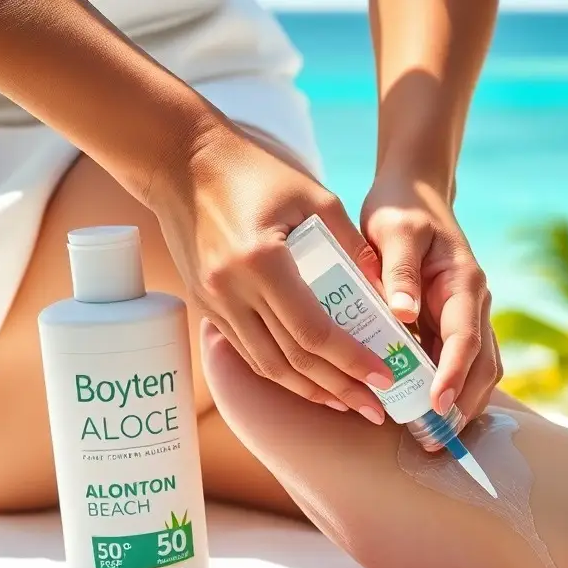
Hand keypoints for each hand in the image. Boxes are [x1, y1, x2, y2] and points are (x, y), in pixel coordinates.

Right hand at [148, 126, 392, 423]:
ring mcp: (213, 300)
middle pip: (292, 359)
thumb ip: (352, 246)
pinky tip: (309, 381)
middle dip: (339, 388)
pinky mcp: (205, 303)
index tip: (385, 377)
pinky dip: (281, 372)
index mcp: (263, 261)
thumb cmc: (255, 170)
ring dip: (309, 390)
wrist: (180, 159)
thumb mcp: (315, 196)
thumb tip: (386, 295)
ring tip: (347, 402)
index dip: (351, 360)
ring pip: (267, 365)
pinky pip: (248, 351)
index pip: (313, 330)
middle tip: (376, 408)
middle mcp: (232, 289)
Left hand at [359, 173, 501, 422]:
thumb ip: (398, 269)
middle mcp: (475, 304)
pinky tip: (426, 416)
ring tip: (432, 439)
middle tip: (434, 441)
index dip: (454, 374)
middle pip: (483, 366)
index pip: (465, 337)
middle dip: (463, 406)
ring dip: (462, 406)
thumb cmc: (400, 209)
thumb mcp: (394, 228)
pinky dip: (451, 393)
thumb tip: (403, 314)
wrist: (415, 193)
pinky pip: (462, 367)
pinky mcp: (455, 326)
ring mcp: (469, 317)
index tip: (437, 405)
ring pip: (479, 371)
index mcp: (464, 282)